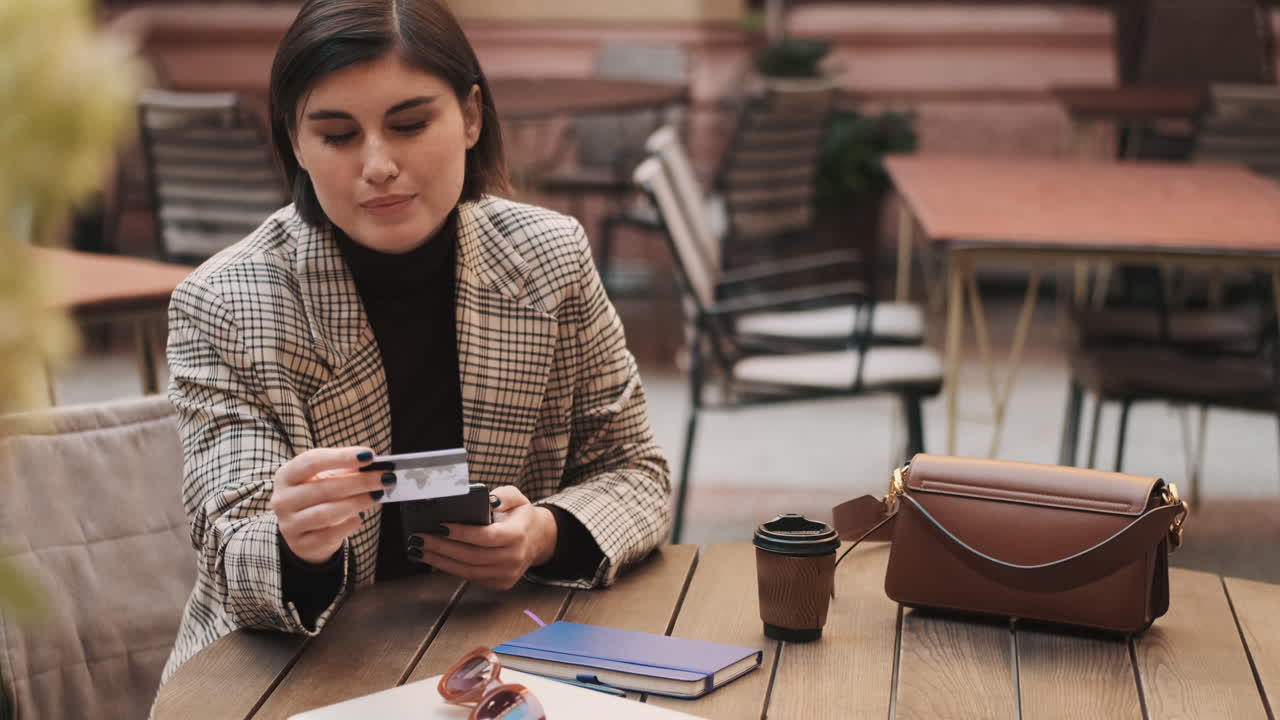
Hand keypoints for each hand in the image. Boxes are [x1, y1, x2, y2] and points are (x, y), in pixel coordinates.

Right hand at [271, 447, 387, 564]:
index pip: (311, 461)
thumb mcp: (324, 479)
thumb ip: (344, 471)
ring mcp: (290, 525)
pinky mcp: (302, 545)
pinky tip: (360, 517)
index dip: (341, 457)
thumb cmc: (317, 497)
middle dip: (359, 482)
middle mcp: (283, 500)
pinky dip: (348, 525)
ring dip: (356, 503)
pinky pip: (329, 535)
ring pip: (325, 513)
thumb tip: (373, 465)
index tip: (369, 455)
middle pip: (323, 488)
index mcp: (286, 476)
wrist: (302, 532)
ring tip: (377, 495)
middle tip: (384, 478)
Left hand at [407, 485, 557, 589]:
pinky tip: (435, 559)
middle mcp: (513, 558)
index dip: (461, 532)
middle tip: (420, 537)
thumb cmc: (521, 517)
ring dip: (440, 560)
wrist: (537, 540)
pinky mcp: (499, 583)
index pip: (485, 536)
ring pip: (467, 570)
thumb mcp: (518, 498)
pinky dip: (450, 568)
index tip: (440, 525)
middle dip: (442, 547)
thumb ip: (504, 495)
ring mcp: (506, 574)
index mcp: (518, 535)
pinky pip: (470, 577)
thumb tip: (488, 500)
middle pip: (472, 555)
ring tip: (420, 549)